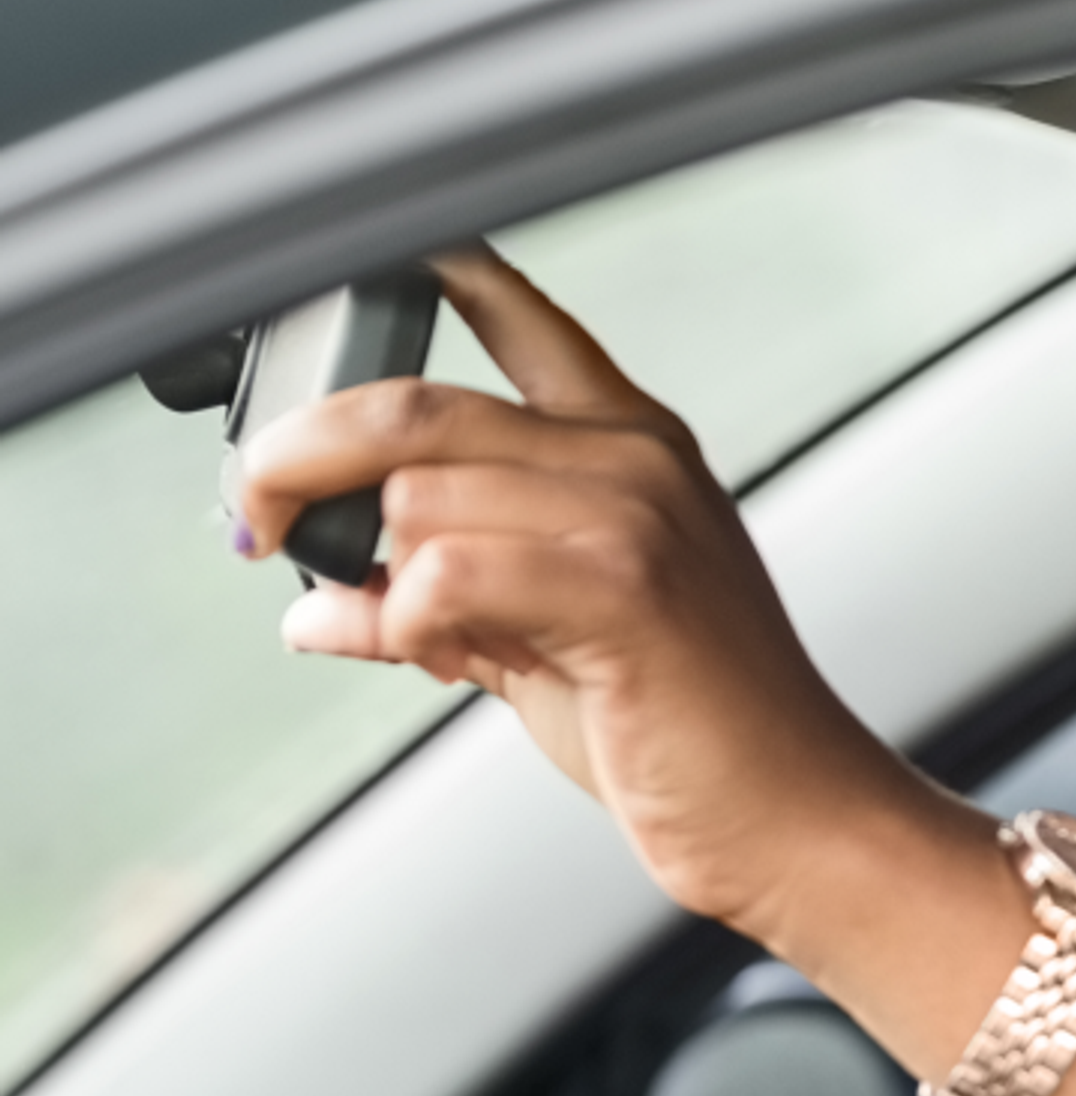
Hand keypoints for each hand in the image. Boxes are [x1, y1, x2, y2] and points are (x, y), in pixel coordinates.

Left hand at [239, 247, 938, 944]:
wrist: (794, 820)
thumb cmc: (690, 737)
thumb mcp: (540, 648)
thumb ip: (439, 596)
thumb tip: (312, 598)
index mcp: (631, 450)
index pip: (517, 317)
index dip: (430, 276)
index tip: (353, 274)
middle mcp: (633, 462)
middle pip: (411, 405)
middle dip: (299, 462)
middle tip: (262, 524)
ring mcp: (633, 516)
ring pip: (416, 497)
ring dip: (380, 578)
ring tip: (422, 639)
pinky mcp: (621, 586)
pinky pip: (443, 572)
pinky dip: (407, 625)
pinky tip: (441, 661)